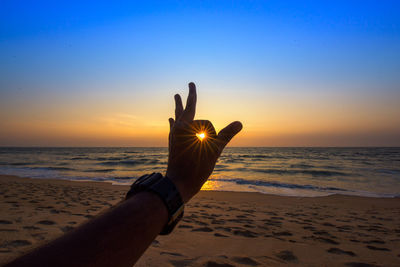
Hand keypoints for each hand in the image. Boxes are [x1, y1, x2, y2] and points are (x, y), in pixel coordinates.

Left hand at [166, 82, 241, 202]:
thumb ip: (226, 135)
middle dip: (189, 97)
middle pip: (185, 109)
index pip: (206, 123)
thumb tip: (239, 122)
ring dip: (179, 106)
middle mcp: (178, 129)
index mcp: (186, 128)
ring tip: (177, 96)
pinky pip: (173, 128)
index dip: (213, 135)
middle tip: (191, 84)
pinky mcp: (173, 143)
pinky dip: (174, 122)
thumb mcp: (214, 151)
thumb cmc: (196, 169)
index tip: (211, 147)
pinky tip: (170, 119)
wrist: (178, 185)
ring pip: (178, 116)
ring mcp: (174, 136)